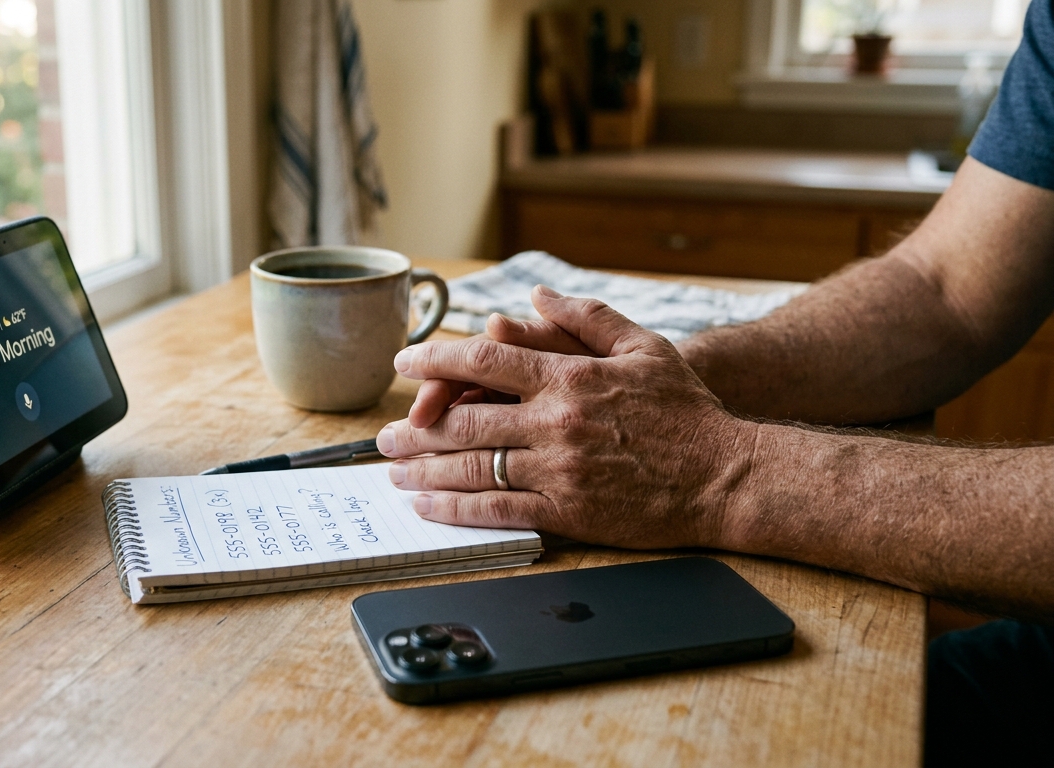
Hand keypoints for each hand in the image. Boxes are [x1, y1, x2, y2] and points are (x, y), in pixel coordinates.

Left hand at [376, 286, 755, 548]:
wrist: (726, 475)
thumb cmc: (687, 410)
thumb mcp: (644, 346)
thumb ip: (586, 315)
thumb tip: (534, 293)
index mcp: (570, 376)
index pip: (484, 358)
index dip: (435, 359)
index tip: (403, 362)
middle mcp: (556, 421)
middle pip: (464, 420)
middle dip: (413, 428)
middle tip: (382, 436)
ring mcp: (560, 469)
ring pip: (472, 467)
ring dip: (423, 471)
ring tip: (393, 472)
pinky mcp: (568, 511)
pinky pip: (498, 510)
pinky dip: (455, 510)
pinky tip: (428, 508)